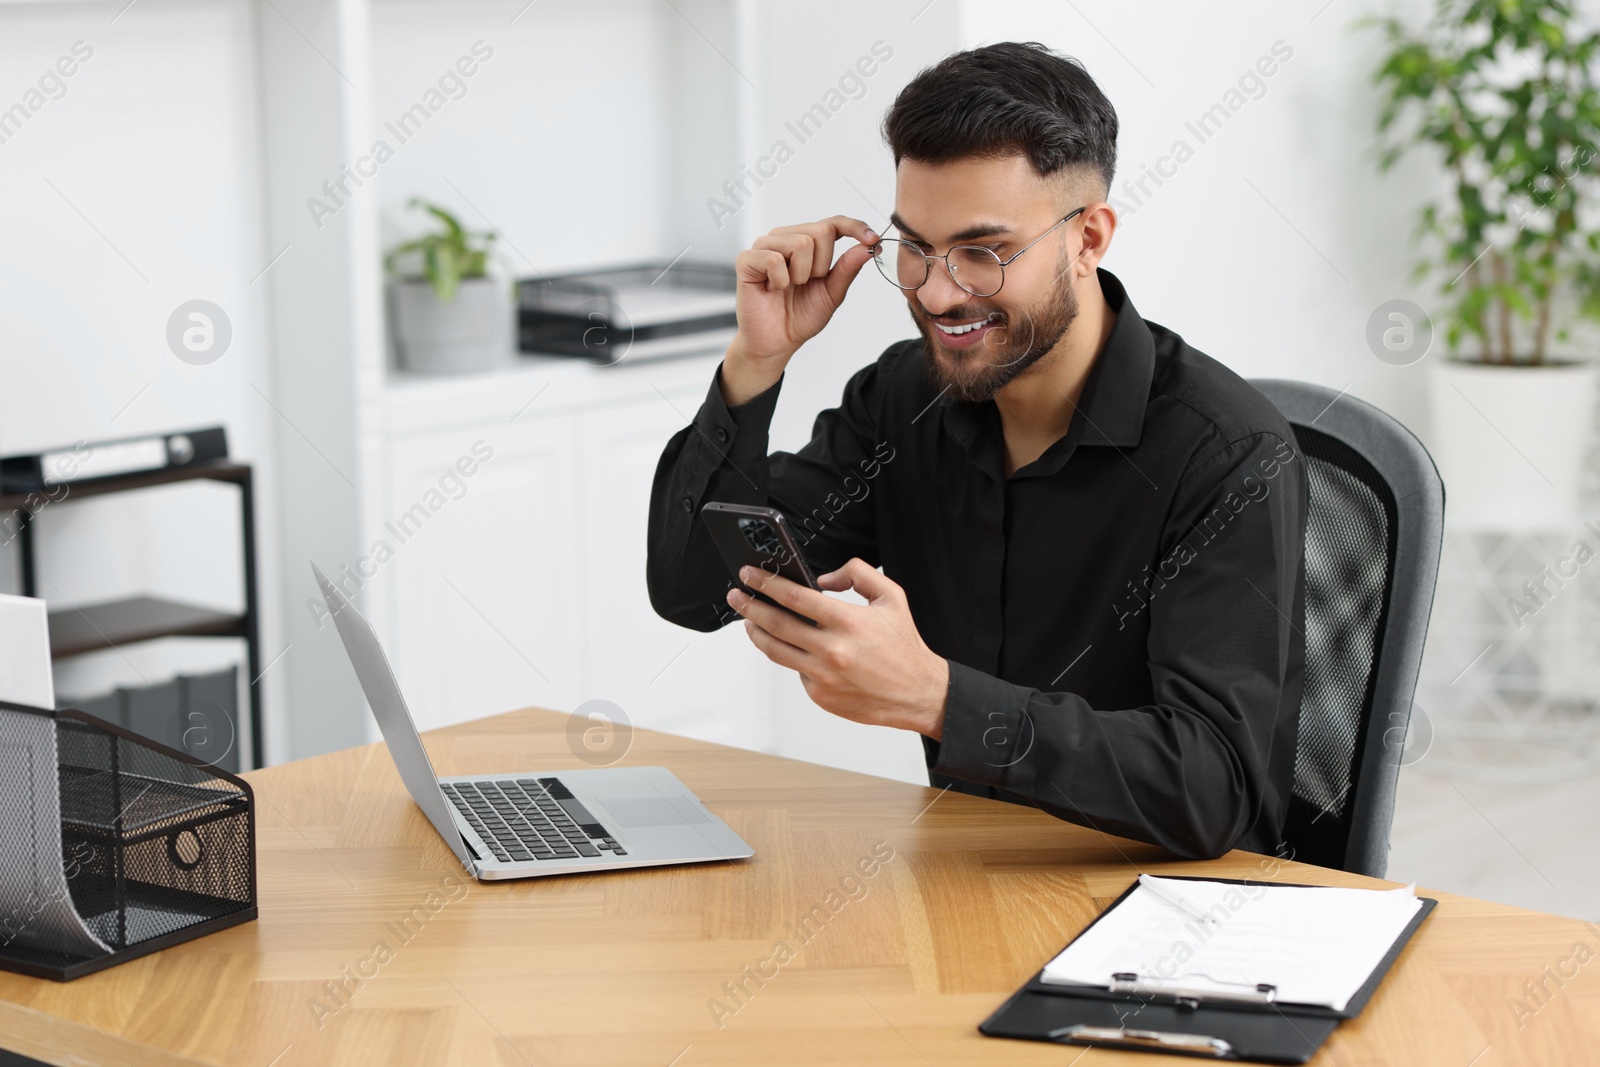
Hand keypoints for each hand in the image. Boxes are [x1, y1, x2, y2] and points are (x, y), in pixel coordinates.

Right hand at [721, 216, 878, 405]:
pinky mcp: (747, 259)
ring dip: (801, 274)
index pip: (834, 223)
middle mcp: (786, 238)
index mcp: (807, 242)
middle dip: (822, 265)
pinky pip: (775, 259)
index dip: (855, 227)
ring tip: (788, 287)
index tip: (872, 240)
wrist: (776, 342)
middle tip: (805, 283)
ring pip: (801, 243)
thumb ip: (847, 269)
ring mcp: (765, 246)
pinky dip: (780, 280)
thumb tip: (867, 247)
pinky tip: (772, 288)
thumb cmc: (799, 316)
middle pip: (821, 230)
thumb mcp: (832, 294)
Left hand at [725, 558, 948, 738]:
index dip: (766, 583)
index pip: (794, 597)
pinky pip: (795, 670)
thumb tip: (821, 579)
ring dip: (756, 632)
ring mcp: (822, 675)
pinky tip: (791, 646)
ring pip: (775, 650)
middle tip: (737, 595)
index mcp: (847, 621)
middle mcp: (831, 649)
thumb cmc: (904, 646)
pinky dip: (790, 656)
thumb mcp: (891, 597)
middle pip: (775, 624)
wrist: (917, 693)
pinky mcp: (819, 695)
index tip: (750, 575)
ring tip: (749, 620)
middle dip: (750, 606)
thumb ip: (857, 574)